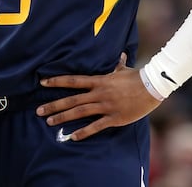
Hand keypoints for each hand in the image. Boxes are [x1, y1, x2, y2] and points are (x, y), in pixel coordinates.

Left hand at [34, 53, 161, 140]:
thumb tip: (119, 55)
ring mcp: (106, 106)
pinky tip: (72, 137)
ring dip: (63, 117)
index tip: (42, 83)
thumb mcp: (124, 69)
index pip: (73, 80)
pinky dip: (84, 132)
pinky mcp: (114, 118)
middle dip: (54, 105)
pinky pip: (96, 126)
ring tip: (49, 122)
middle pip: (72, 99)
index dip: (57, 81)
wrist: (153, 87)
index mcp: (99, 80)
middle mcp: (99, 93)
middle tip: (39, 111)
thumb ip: (117, 64)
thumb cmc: (137, 77)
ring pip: (80, 112)